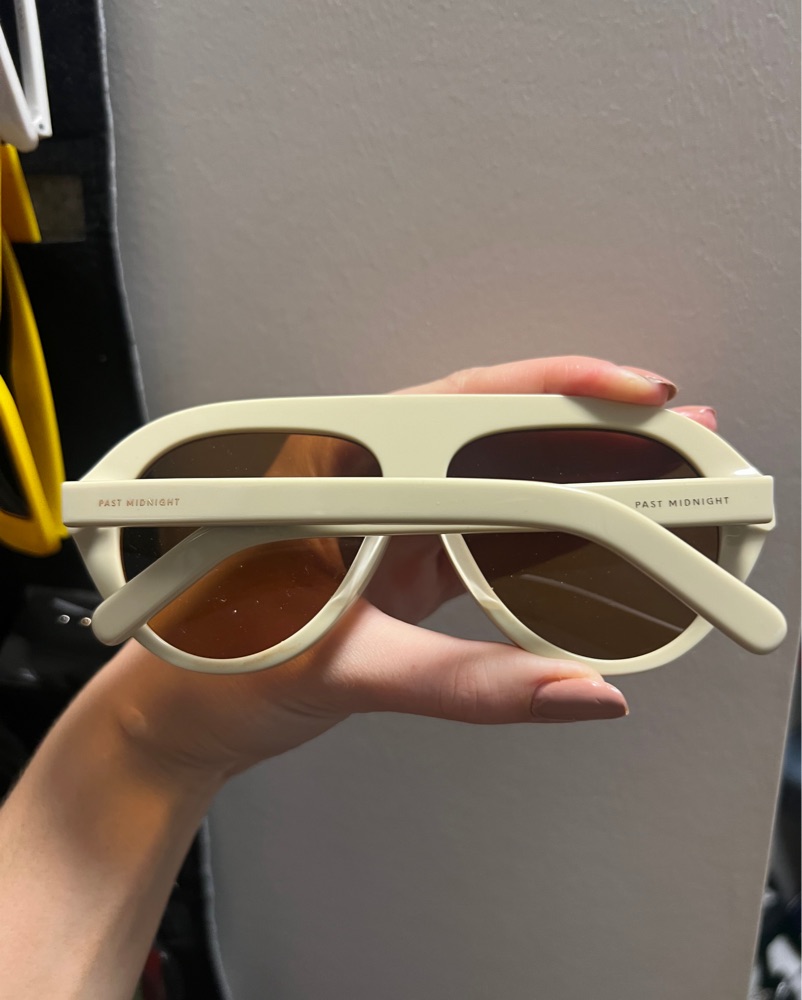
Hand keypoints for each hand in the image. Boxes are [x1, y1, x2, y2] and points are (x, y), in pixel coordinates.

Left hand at [101, 356, 716, 788]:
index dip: (557, 395)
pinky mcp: (399, 563)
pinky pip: (486, 539)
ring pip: (499, 487)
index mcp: (338, 472)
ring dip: (574, 489)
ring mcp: (388, 523)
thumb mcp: (349, 674)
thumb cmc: (215, 672)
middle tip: (673, 447)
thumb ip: (469, 685)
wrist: (173, 717)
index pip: (464, 410)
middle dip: (590, 439)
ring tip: (651, 492)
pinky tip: (591, 546)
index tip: (631, 399)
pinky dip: (545, 543)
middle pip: (497, 441)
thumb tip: (575, 686)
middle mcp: (368, 482)